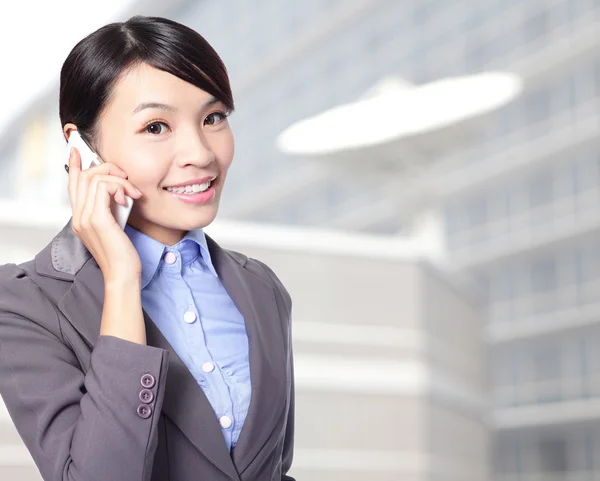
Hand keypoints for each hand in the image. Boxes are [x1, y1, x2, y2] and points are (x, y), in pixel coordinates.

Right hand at [67, 146, 142, 284]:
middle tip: (126, 178)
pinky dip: (119, 187)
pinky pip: (103, 188)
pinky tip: (129, 199)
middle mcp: (78, 216)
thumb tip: (118, 190)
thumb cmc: (122, 254)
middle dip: (107, 169)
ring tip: (132, 194)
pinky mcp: (97, 219)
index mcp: (80, 218)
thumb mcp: (115, 225)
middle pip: (83, 176)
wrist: (122, 274)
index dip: (75, 166)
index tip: (78, 151)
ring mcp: (85, 218)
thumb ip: (110, 209)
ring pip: (95, 179)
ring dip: (119, 180)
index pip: (73, 185)